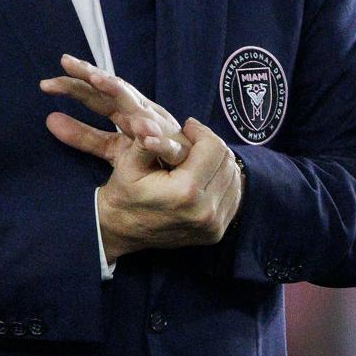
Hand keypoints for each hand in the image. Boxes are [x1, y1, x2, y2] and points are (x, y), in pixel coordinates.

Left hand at [41, 54, 187, 165]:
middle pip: (115, 90)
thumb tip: (48, 119)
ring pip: (139, 107)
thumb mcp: (112, 147)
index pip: (97, 95)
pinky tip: (144, 132)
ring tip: (101, 81)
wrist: (193, 172)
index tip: (46, 83)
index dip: (74, 86)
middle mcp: (143, 113)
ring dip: (122, 92)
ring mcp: (161, 128)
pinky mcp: (179, 149)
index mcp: (126, 112)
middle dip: (93, 76)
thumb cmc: (150, 157)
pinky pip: (167, 144)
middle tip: (67, 63)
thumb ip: (84, 136)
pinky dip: (157, 139)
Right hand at [85, 117, 244, 259]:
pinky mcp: (217, 232)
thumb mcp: (128, 165)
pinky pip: (233, 195)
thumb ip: (145, 141)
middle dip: (210, 144)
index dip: (201, 131)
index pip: (213, 148)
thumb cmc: (124, 195)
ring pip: (234, 177)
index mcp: (185, 192)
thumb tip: (147, 122)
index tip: (188, 127)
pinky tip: (204, 175)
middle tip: (192, 140)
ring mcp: (214, 224)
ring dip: (218, 161)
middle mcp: (205, 211)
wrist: (122, 232)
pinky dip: (223, 180)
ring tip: (197, 157)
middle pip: (227, 161)